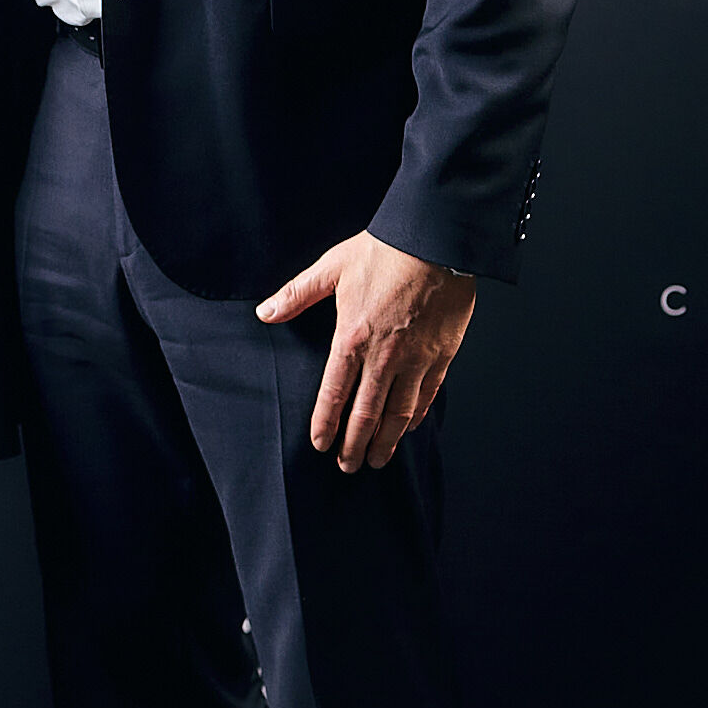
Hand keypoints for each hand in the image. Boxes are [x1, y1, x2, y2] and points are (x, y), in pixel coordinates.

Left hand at [257, 233, 474, 472]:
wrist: (435, 240)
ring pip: (399, 412)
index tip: (320, 444)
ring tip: (377, 460)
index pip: (334, 392)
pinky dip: (415, 417)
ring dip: (386, 440)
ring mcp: (416, 358)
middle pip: (367, 412)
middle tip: (348, 466)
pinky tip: (406, 428)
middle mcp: (385, 356)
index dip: (326, 422)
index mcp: (352, 337)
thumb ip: (297, 294)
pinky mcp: (442, 355)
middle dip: (355, 444)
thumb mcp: (332, 268)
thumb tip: (265, 312)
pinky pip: (426, 395)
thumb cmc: (383, 251)